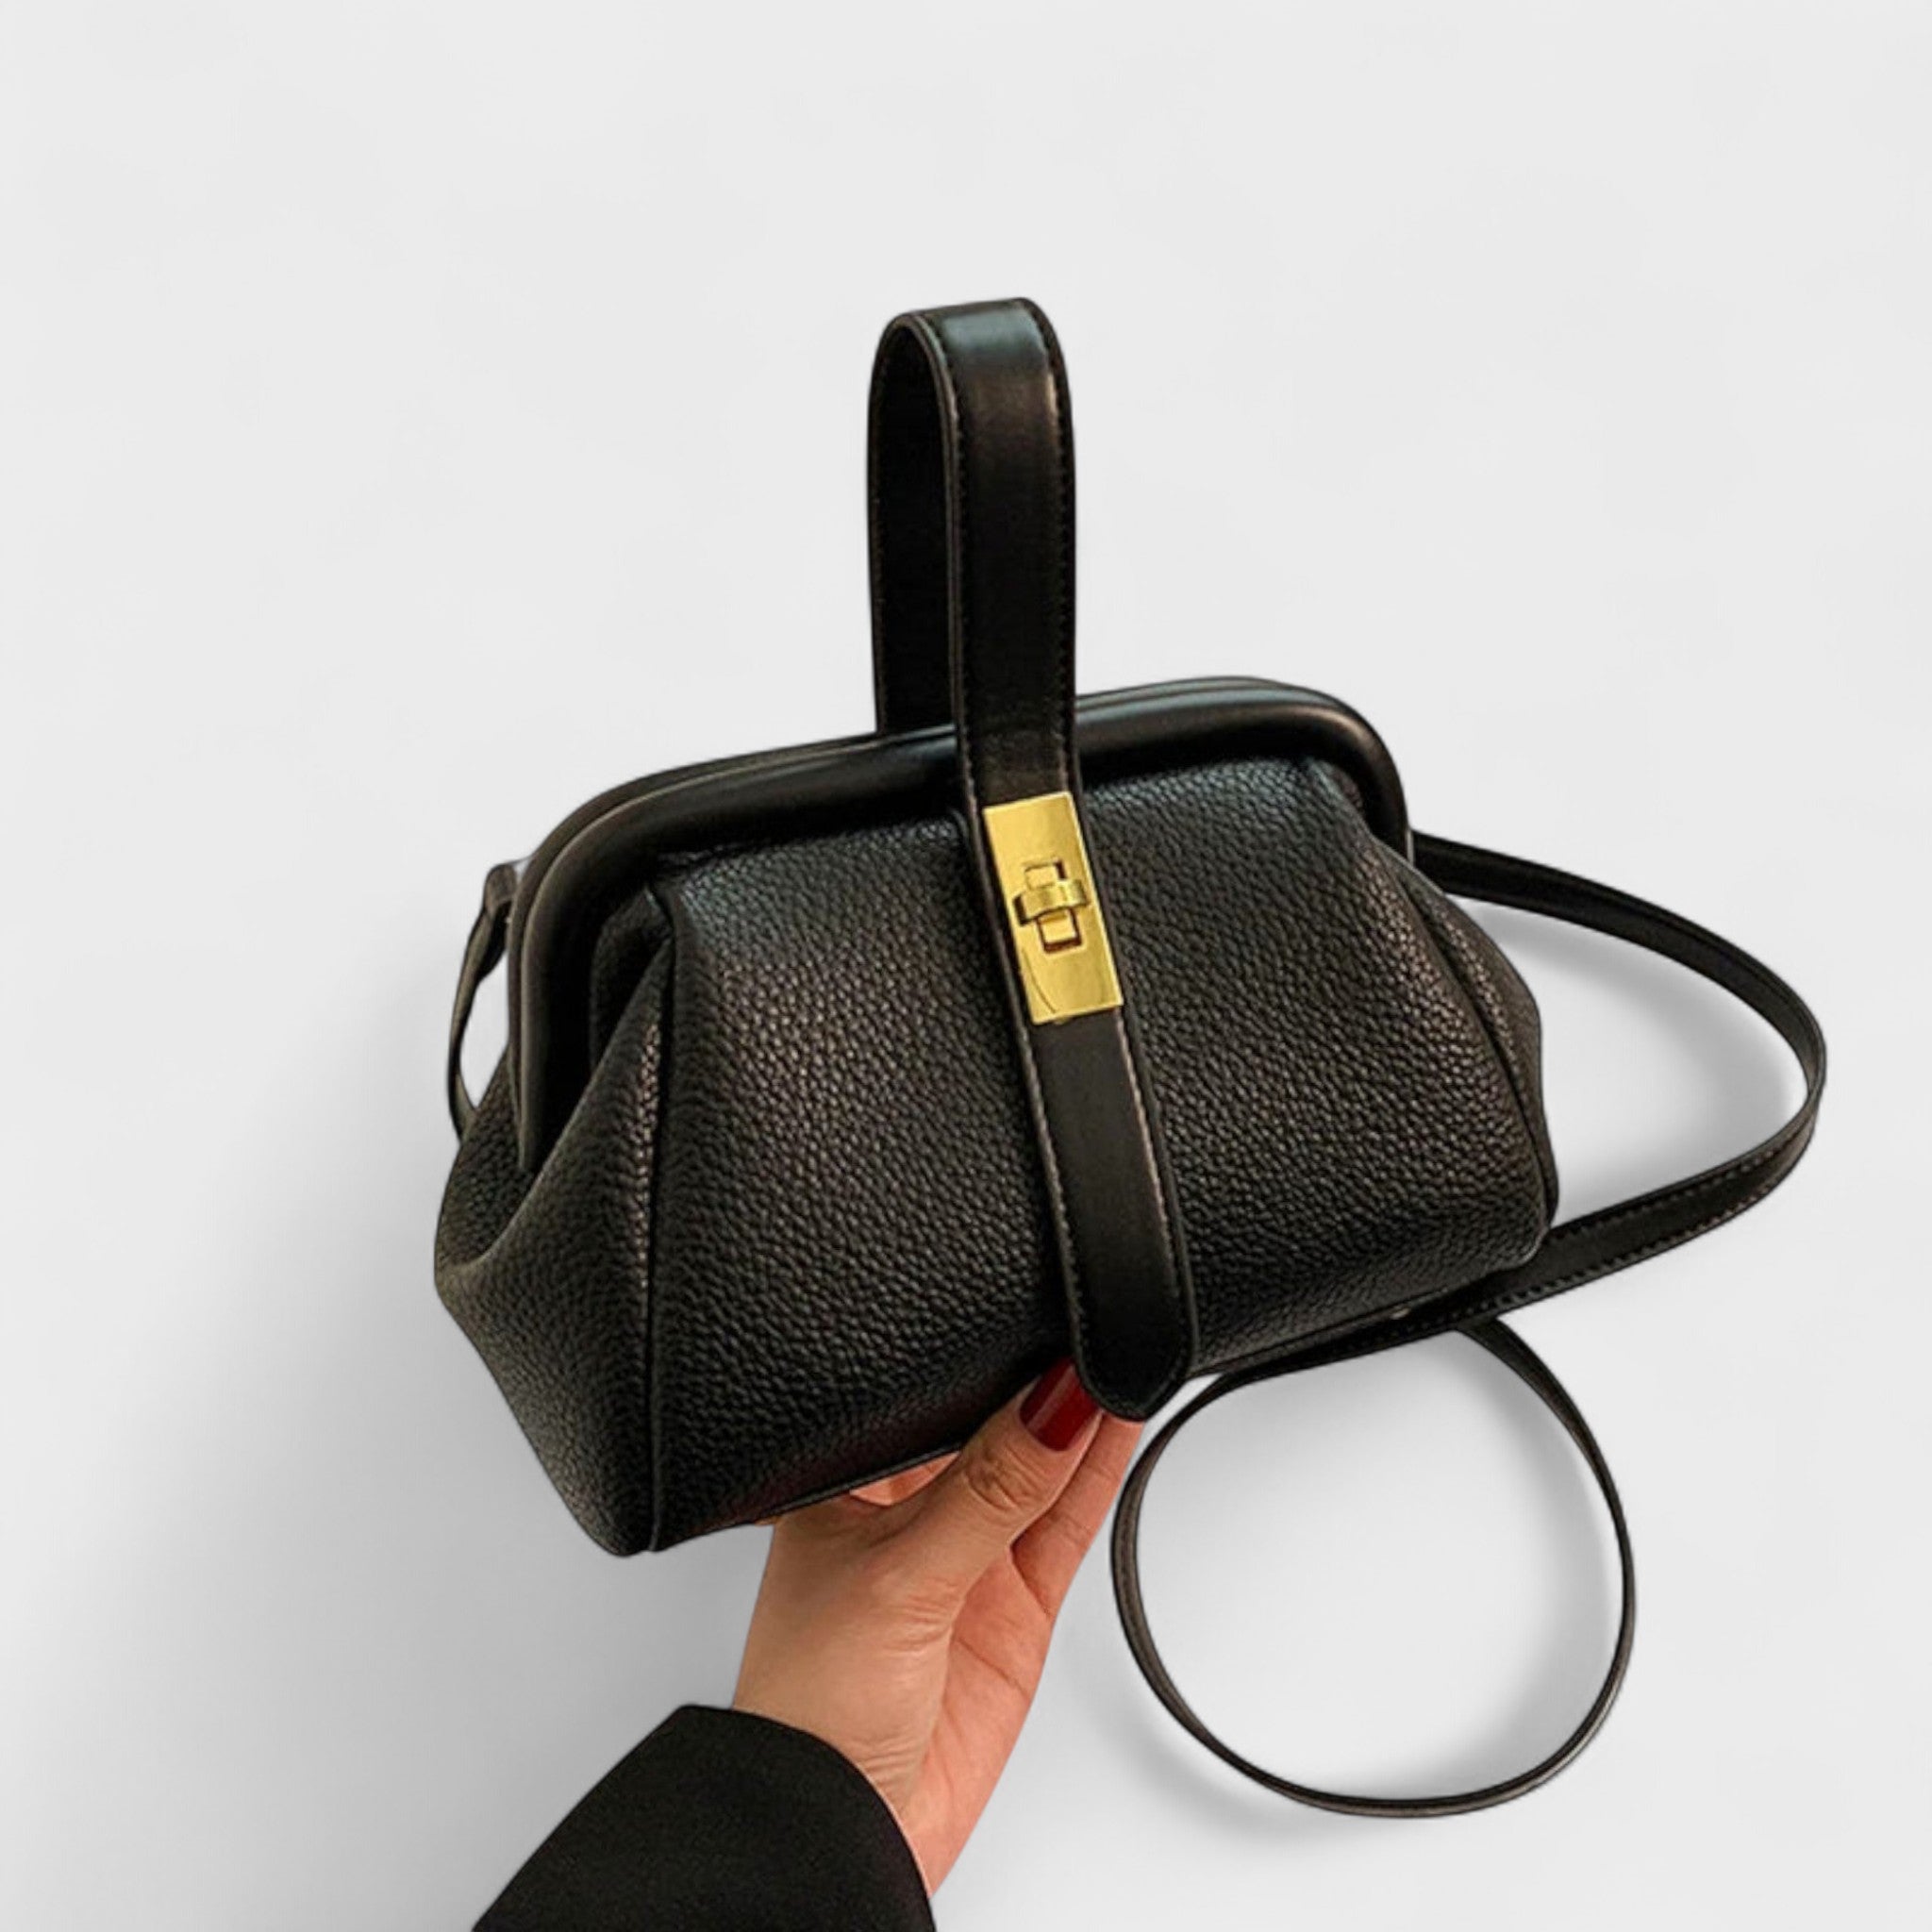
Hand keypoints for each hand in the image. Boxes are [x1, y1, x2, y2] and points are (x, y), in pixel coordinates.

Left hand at [731, 1360, 1138, 1891]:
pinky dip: (1097, 1478)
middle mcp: (908, 1516)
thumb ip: (987, 1495)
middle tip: (1087, 1327)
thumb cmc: (808, 1707)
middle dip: (1036, 1384)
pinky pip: (1065, 1526)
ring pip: (1037, 1472)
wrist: (839, 1833)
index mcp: (848, 1488)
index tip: (1035, 1317)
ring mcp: (967, 1562)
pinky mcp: (1014, 1608)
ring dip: (1078, 1422)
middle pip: (990, 1430)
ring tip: (1120, 1354)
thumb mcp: (900, 1579)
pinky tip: (1119, 1424)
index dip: (978, 1360)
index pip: (926, 1402)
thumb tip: (1051, 1408)